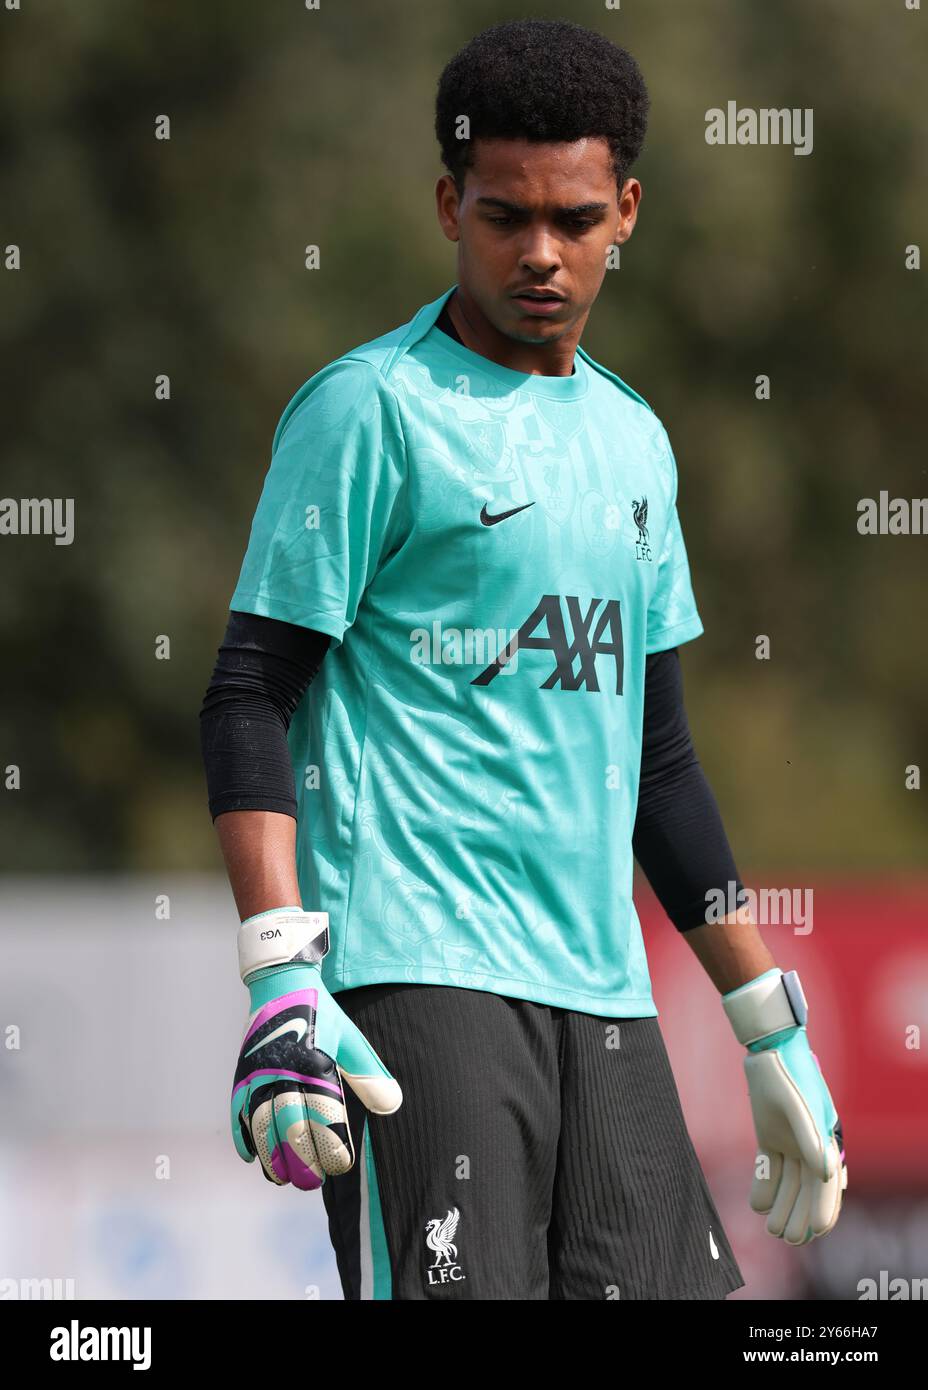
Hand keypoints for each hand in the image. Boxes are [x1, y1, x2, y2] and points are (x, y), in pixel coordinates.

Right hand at [230, 909, 401, 1189]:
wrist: (282, 982)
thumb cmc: (323, 1015)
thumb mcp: (351, 1040)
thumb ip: (370, 1074)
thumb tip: (394, 1106)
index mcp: (315, 1061)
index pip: (323, 1114)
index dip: (331, 1144)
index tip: (340, 1165)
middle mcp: (284, 1069)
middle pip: (290, 1125)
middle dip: (301, 1159)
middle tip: (312, 1182)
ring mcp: (259, 1072)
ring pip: (261, 1124)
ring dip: (270, 1155)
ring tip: (281, 1178)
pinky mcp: (242, 1072)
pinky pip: (238, 1110)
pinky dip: (242, 1135)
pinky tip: (250, 1157)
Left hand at [743, 1027, 846, 1243]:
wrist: (768, 1050)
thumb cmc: (788, 1075)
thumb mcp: (798, 1106)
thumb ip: (811, 1138)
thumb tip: (826, 1172)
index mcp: (825, 1139)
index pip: (826, 1182)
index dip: (823, 1207)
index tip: (816, 1231)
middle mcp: (811, 1144)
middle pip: (807, 1187)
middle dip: (800, 1214)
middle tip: (789, 1239)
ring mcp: (790, 1141)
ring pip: (788, 1182)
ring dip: (783, 1205)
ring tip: (773, 1230)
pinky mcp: (770, 1137)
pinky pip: (769, 1168)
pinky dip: (765, 1185)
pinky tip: (757, 1205)